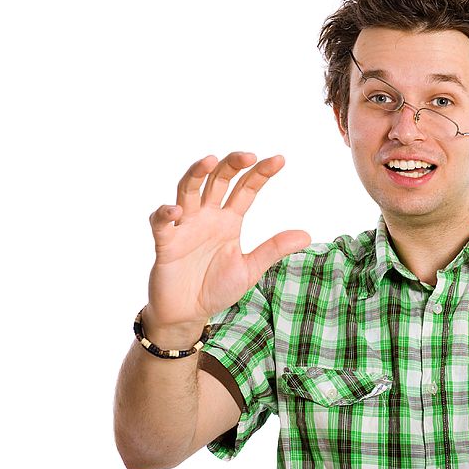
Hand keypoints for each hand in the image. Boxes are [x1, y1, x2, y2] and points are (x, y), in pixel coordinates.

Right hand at [144, 152, 310, 339]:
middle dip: (232, 165)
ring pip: (187, 190)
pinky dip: (165, 213)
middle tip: (249, 155)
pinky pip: (161, 223)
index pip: (246, 189)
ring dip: (196, 174)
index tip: (280, 159)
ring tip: (209, 160)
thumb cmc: (216, 287)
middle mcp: (207, 217)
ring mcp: (185, 227)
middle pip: (218, 180)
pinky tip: (176, 211)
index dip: (260, 173)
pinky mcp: (165, 243)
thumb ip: (273, 250)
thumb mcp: (250, 269)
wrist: (188, 313)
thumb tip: (307, 235)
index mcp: (229, 221)